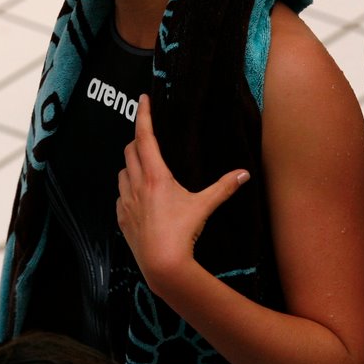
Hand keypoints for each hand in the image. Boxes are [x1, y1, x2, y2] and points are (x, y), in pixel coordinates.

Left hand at [116, 93, 249, 290]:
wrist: (162, 264)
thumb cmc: (182, 233)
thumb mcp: (204, 206)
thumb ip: (223, 188)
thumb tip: (244, 173)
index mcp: (155, 176)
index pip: (145, 137)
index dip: (143, 115)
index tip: (142, 99)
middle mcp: (136, 184)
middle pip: (129, 151)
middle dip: (137, 140)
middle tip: (149, 137)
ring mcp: (125, 202)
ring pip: (122, 173)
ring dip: (131, 165)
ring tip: (145, 168)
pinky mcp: (121, 218)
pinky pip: (120, 196)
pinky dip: (127, 190)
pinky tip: (139, 197)